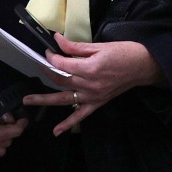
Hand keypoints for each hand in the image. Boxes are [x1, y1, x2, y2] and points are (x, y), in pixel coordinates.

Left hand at [22, 33, 164, 136]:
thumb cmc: (123, 52)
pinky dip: (68, 124)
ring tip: (28, 100)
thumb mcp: (99, 45)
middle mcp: (89, 85)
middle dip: (47, 72)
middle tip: (39, 65)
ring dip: (45, 100)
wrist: (142, 66)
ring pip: (64, 98)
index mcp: (89, 68)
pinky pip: (80, 115)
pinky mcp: (98, 103)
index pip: (62, 64)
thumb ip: (75, 46)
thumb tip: (57, 39)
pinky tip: (56, 131)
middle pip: (60, 80)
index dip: (52, 56)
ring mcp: (93, 96)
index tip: (48, 50)